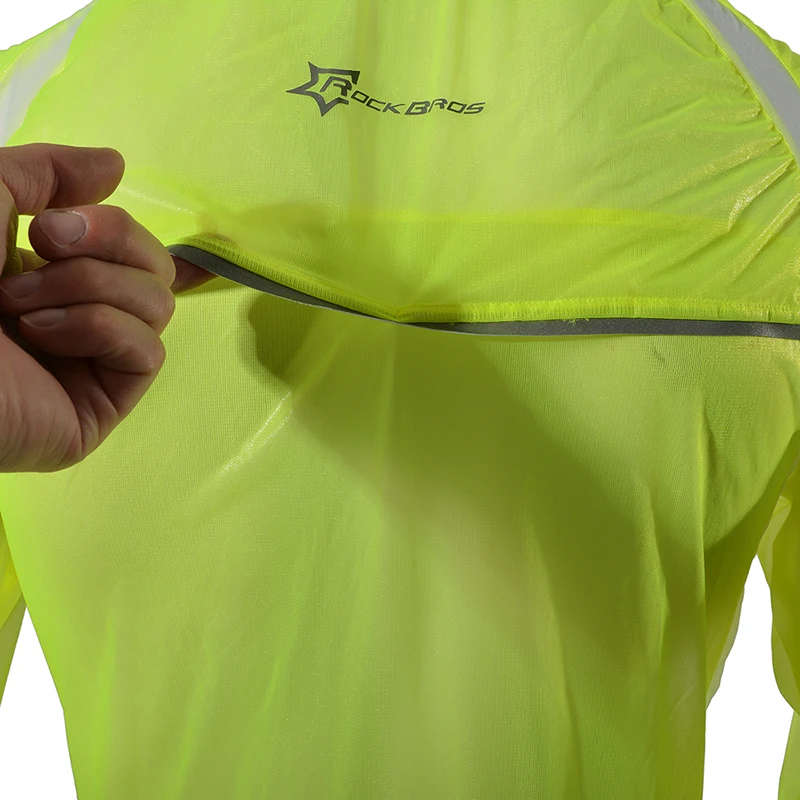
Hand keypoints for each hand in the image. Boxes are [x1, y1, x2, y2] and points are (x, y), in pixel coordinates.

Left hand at [0, 143, 214, 472]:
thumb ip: (46, 171)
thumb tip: (116, 165)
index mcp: (49, 272)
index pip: (128, 243)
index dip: (107, 225)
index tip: (46, 227)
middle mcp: (78, 313)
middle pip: (155, 267)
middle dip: (105, 248)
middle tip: (41, 254)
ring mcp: (92, 362)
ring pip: (157, 304)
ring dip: (91, 288)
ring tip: (22, 310)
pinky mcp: (103, 404)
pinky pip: (149, 350)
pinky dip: (101, 329)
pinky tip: (43, 339)